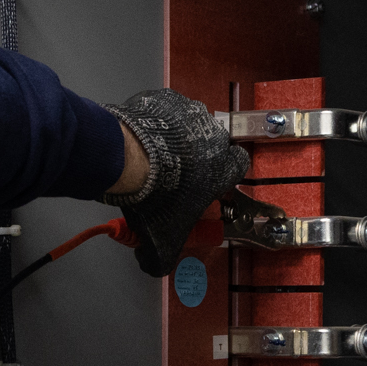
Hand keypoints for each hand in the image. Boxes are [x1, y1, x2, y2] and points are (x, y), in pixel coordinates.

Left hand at [102, 89, 249, 276]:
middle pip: (212, 146)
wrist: (128, 158)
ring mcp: (190, 115)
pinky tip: (143, 136)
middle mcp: (213, 138)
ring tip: (156, 153)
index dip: (223, 175)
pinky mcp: (167, 100)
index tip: (209, 183)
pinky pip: (165, 109)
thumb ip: (162, 257)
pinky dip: (157, 120)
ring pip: (189, 125)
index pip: (238, 167)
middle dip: (197, 157)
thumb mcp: (163, 238)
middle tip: (175, 172)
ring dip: (177, 136)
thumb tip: (154, 265)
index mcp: (223, 168)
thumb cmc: (154, 193)